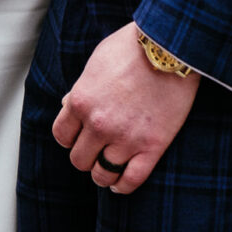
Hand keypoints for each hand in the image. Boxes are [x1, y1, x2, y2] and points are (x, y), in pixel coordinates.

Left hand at [52, 23, 198, 193]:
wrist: (170, 46)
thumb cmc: (132, 47)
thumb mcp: (97, 62)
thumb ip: (81, 88)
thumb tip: (67, 106)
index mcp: (81, 101)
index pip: (62, 136)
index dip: (70, 138)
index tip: (79, 135)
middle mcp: (99, 124)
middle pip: (79, 160)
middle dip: (86, 155)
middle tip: (96, 149)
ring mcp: (125, 138)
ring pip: (102, 174)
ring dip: (103, 172)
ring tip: (108, 166)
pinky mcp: (152, 146)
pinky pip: (131, 180)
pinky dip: (123, 186)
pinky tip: (120, 182)